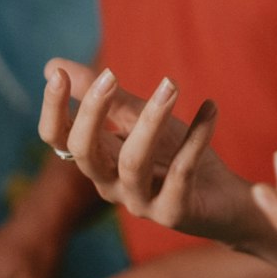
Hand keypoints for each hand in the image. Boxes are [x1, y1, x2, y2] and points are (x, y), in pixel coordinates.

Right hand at [39, 63, 257, 245]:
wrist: (224, 200)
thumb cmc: (175, 154)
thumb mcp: (141, 119)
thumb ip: (107, 97)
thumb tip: (52, 65)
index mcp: (99, 161)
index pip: (61, 139)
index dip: (54, 109)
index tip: (58, 74)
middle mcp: (111, 185)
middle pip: (85, 152)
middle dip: (91, 112)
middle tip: (110, 75)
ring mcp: (140, 202)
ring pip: (133, 162)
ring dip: (151, 119)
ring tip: (171, 85)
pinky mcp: (173, 212)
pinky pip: (181, 171)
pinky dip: (196, 137)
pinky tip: (210, 108)